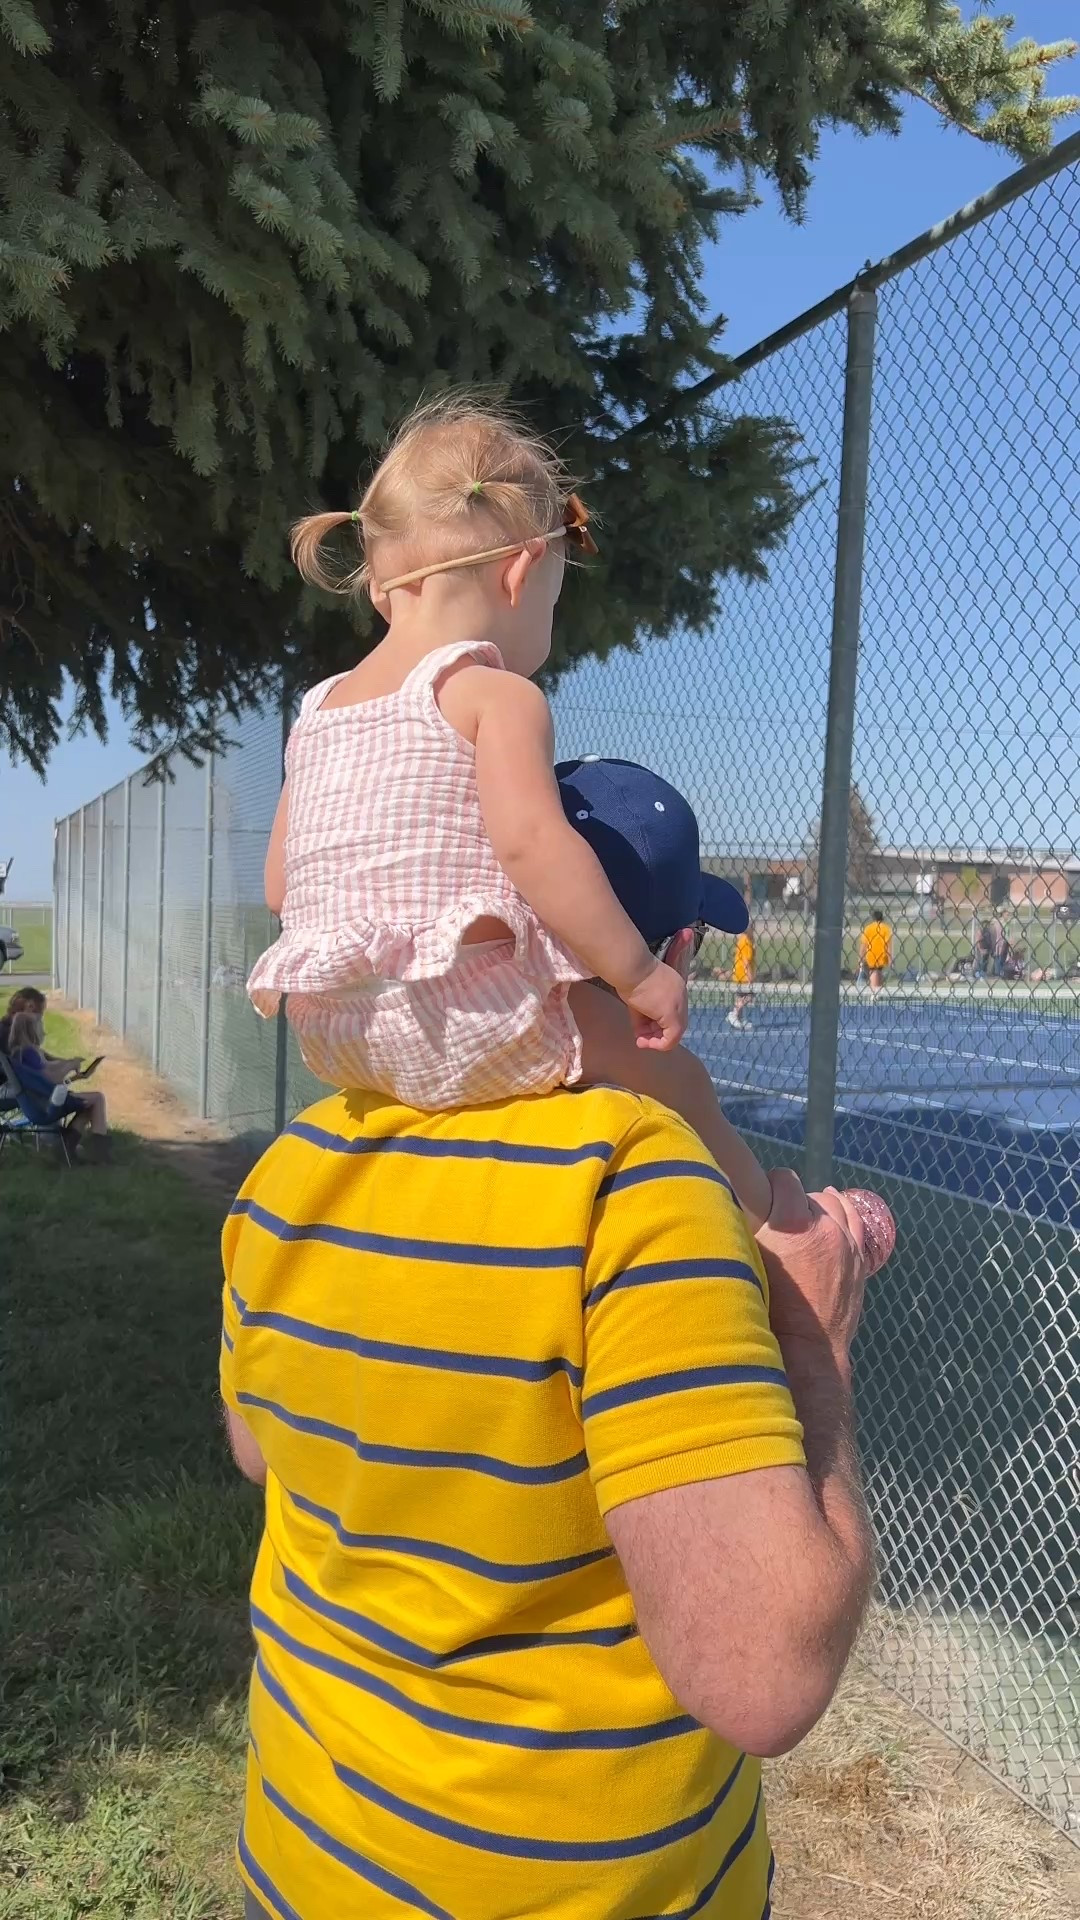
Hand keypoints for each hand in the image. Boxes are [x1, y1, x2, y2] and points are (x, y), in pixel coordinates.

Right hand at [620, 958, 687, 1051]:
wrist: (629, 967)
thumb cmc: (629, 976)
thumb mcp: (637, 998)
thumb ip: (641, 1016)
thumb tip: (640, 1034)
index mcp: (675, 986)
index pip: (671, 1011)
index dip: (657, 1023)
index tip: (642, 1028)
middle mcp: (681, 995)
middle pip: (675, 1022)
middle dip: (658, 1033)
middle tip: (641, 1039)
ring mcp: (679, 1005)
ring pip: (675, 1031)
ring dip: (657, 1040)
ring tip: (641, 1042)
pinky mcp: (673, 1014)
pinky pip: (672, 1037)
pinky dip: (660, 1044)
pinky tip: (644, 1042)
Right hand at [755, 1172, 867, 1360]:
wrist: (808, 1348)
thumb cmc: (769, 1309)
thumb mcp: (748, 1263)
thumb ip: (747, 1233)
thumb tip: (736, 1212)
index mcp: (792, 1223)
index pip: (785, 1180)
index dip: (772, 1182)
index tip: (762, 1191)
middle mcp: (823, 1226)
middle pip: (809, 1194)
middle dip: (794, 1199)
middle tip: (778, 1214)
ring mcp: (846, 1242)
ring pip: (836, 1205)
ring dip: (820, 1206)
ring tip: (806, 1212)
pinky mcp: (858, 1259)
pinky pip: (855, 1222)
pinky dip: (844, 1213)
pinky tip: (836, 1211)